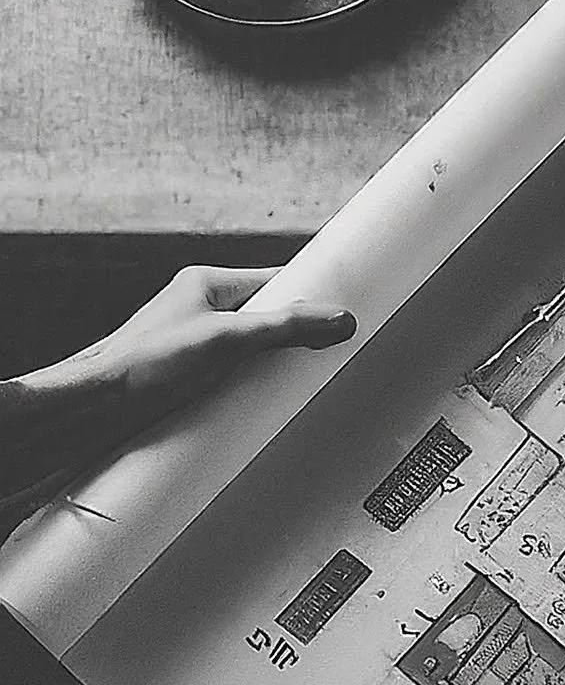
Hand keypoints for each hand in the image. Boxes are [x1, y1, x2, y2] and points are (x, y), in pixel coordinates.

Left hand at [1, 264, 355, 537]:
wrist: (97, 405)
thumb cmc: (144, 364)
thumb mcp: (227, 339)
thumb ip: (285, 327)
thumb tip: (338, 318)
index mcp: (210, 284)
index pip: (279, 279)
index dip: (313, 293)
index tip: (347, 305)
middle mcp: (205, 308)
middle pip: (273, 315)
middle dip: (300, 334)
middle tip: (329, 352)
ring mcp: (201, 341)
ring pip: (259, 346)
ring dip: (280, 364)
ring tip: (304, 380)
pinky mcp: (197, 373)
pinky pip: (244, 371)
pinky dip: (260, 384)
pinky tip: (270, 400)